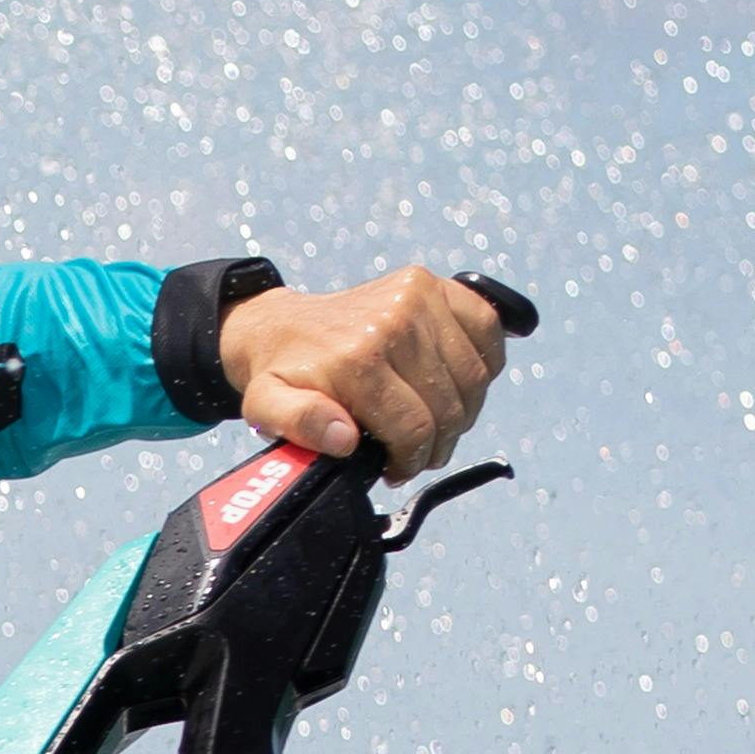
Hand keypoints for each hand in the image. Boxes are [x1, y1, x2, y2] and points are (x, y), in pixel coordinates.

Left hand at [214, 264, 510, 476]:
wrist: (282, 326)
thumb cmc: (283, 374)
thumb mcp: (267, 407)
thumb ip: (299, 425)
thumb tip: (343, 439)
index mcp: (358, 358)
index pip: (416, 429)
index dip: (410, 462)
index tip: (395, 469)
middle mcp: (394, 321)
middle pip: (449, 408)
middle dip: (436, 444)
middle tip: (414, 452)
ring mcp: (418, 297)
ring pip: (474, 379)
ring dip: (462, 412)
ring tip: (431, 422)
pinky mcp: (432, 284)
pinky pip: (487, 330)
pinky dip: (485, 363)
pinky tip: (455, 384)